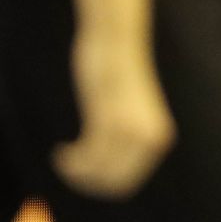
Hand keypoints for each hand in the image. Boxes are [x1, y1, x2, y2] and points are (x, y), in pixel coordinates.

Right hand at [53, 0, 175, 198]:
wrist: (118, 38)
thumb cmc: (121, 70)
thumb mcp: (131, 108)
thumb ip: (127, 134)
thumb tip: (112, 155)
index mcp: (158, 135)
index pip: (130, 179)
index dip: (104, 182)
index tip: (85, 173)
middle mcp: (150, 137)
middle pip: (116, 183)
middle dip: (89, 181)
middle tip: (70, 169)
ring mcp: (130, 131)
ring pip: (98, 172)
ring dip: (76, 171)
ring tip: (64, 157)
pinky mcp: (109, 120)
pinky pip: (87, 157)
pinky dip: (71, 161)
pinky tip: (62, 151)